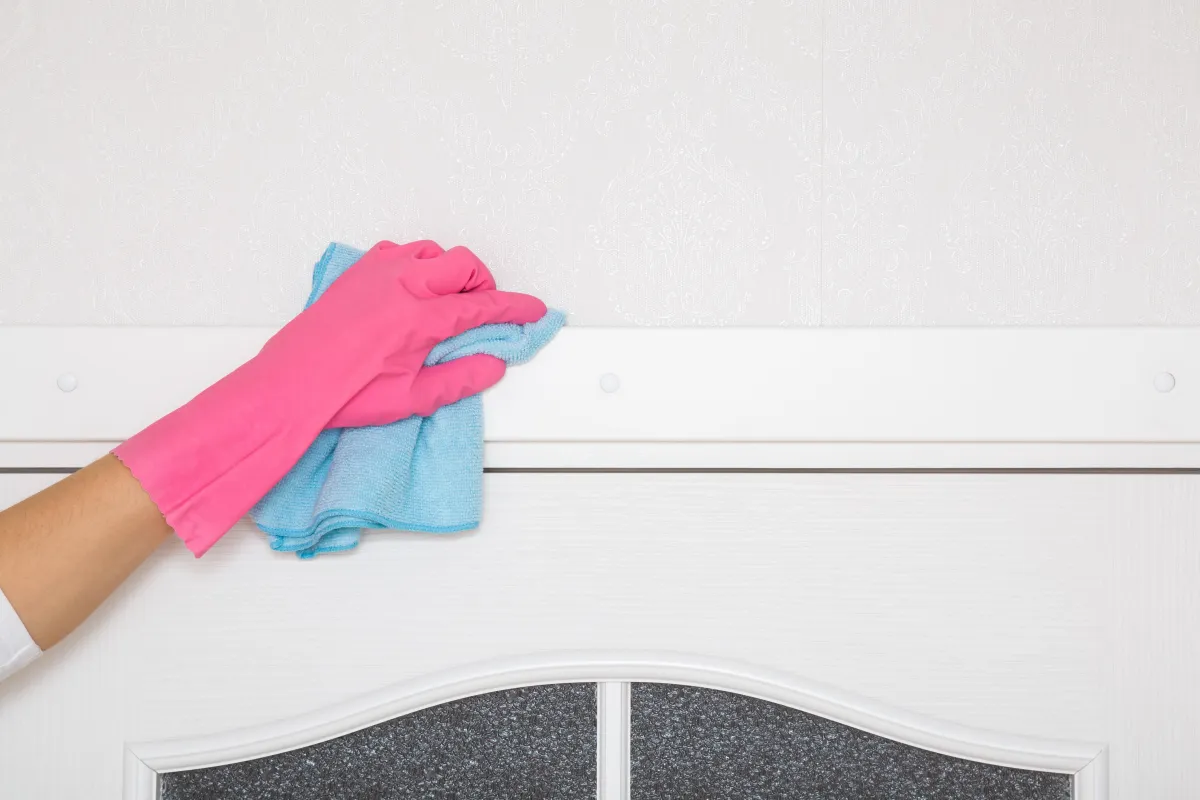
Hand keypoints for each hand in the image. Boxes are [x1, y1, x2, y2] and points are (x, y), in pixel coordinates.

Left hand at [114, 240, 545, 555]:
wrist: (289, 387)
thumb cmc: (345, 396)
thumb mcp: (411, 399)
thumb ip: (459, 379)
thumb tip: (492, 365)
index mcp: (416, 318)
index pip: (480, 306)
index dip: (513, 308)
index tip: (533, 311)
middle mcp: (398, 285)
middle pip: (462, 264)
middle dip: (485, 284)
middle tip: (488, 311)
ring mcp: (374, 273)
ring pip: (431, 252)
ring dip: (451, 271)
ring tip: (452, 301)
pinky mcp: (354, 274)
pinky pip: (398, 252)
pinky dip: (418, 264)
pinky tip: (414, 290)